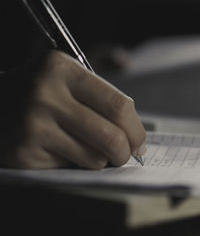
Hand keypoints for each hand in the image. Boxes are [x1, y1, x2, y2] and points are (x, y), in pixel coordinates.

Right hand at [3, 50, 145, 168]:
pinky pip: (71, 167)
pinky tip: (65, 151)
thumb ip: (99, 76)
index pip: (118, 105)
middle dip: (126, 152)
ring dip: (102, 160)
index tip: (139, 141)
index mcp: (61, 68)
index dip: (136, 129)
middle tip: (126, 155)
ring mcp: (32, 124)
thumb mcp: (64, 72)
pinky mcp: (24, 152)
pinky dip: (77, 164)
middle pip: (111, 135)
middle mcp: (45, 94)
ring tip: (93, 150)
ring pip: (95, 157)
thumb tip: (127, 73)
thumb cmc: (40, 92)